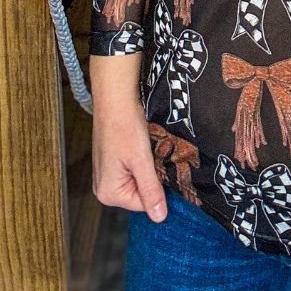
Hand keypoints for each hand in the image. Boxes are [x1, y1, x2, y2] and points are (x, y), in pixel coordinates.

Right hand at [92, 94, 167, 222]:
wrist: (115, 99)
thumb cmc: (125, 127)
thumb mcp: (142, 161)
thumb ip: (151, 190)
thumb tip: (160, 218)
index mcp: (107, 194)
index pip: (144, 204)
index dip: (156, 185)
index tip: (158, 165)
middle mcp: (103, 189)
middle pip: (140, 193)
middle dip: (151, 175)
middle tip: (150, 155)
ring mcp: (106, 176)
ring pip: (138, 181)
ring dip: (146, 167)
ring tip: (143, 148)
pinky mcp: (111, 164)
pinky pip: (132, 171)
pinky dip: (140, 160)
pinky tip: (139, 145)